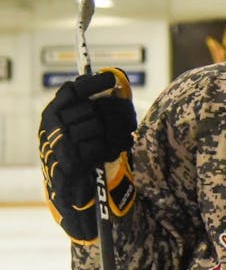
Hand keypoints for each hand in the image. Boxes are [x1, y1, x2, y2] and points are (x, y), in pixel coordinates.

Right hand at [39, 68, 136, 243]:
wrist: (72, 192)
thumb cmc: (82, 155)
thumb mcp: (84, 129)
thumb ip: (93, 108)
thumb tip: (116, 82)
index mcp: (53, 113)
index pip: (72, 91)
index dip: (92, 83)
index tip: (112, 78)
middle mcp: (51, 126)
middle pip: (90, 109)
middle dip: (114, 114)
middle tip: (129, 120)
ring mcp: (57, 144)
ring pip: (94, 127)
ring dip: (114, 132)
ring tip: (122, 139)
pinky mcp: (68, 162)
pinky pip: (96, 147)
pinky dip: (110, 148)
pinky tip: (115, 151)